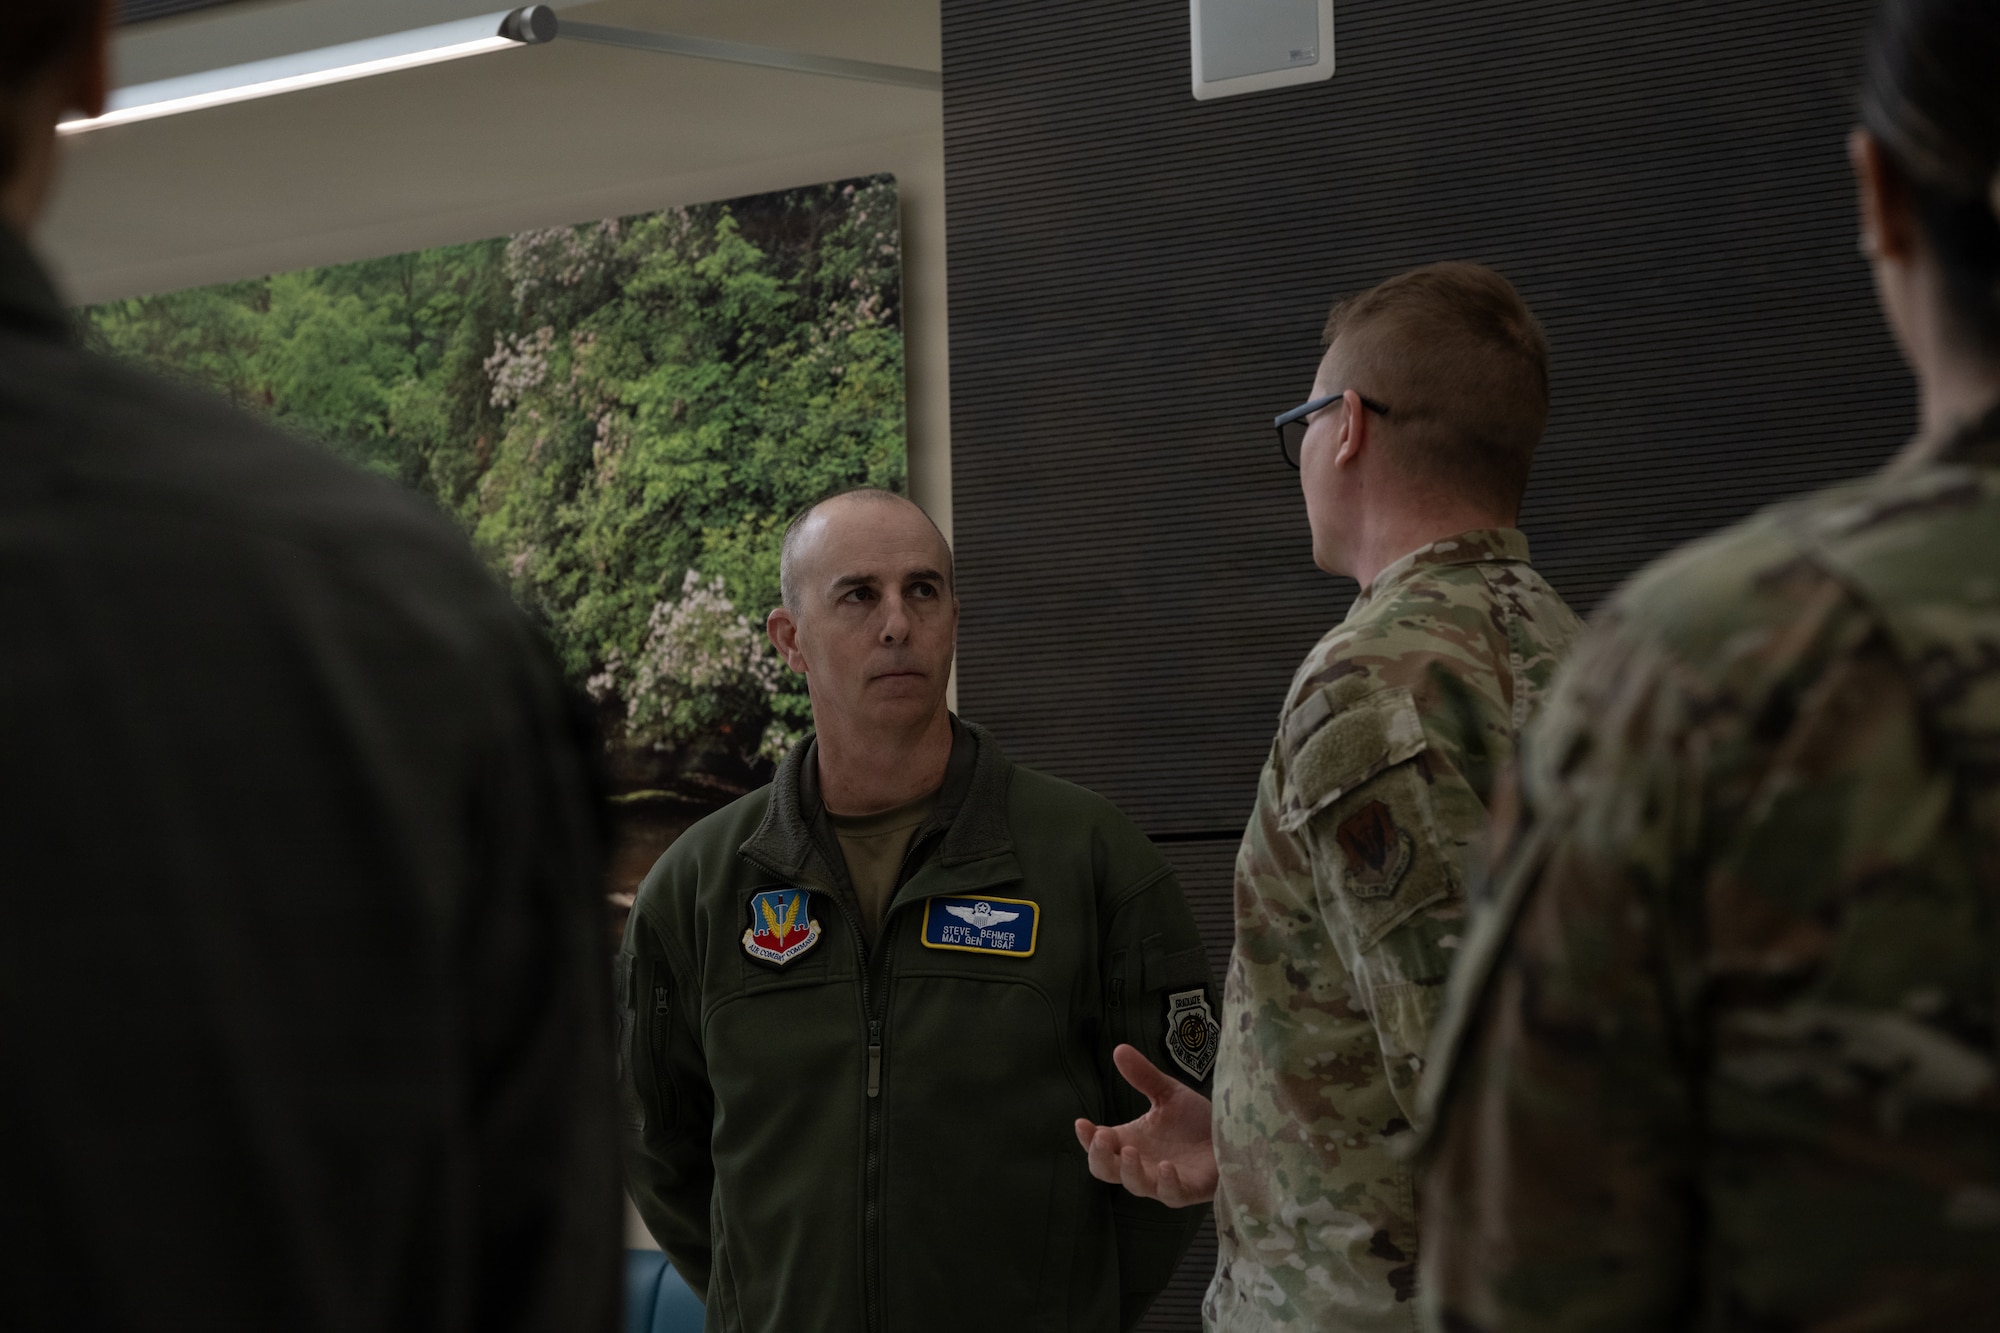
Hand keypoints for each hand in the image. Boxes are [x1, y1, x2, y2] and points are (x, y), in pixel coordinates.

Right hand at [1073, 1044, 1217, 1206]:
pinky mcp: (1190, 1190)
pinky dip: (1166, 1183)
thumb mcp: (1168, 1094)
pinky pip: (1172, 1194)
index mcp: (1130, 1141)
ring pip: (1136, 1185)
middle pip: (1107, 1171)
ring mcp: (1163, 1180)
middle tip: (1102, 1136)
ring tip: (1131, 1150)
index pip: (1099, 1147)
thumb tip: (1119, 1049)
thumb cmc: (1196, 1120)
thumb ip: (1144, 1076)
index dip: (1087, 1139)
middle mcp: (1141, 1164)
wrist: (1235, 1133)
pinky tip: (1165, 1166)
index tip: (1082, 1123)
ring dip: (1129, 1170)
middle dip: (1099, 1156)